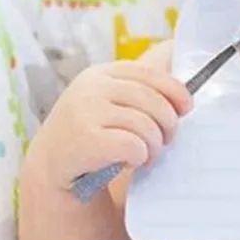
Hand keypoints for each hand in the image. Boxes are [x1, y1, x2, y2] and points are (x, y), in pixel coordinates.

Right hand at [24, 52, 192, 191]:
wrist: (52, 166)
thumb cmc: (92, 135)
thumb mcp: (111, 105)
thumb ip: (140, 94)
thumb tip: (185, 97)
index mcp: (101, 73)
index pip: (149, 73)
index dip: (174, 90)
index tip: (187, 107)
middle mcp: (91, 87)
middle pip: (152, 100)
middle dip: (168, 123)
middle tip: (165, 140)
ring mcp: (85, 110)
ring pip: (146, 124)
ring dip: (154, 145)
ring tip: (147, 154)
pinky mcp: (85, 138)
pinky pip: (133, 145)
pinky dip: (139, 156)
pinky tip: (131, 161)